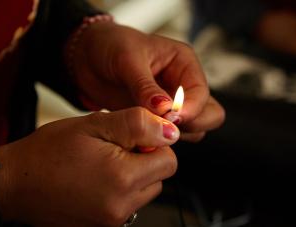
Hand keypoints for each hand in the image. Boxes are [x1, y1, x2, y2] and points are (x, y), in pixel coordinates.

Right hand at [0, 107, 178, 225]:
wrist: (14, 183)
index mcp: (122, 178)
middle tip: (113, 149)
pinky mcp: (104, 226)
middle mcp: (122, 206)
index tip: (131, 138)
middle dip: (145, 159)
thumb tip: (170, 131)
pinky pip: (129, 204)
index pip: (169, 161)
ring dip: (134, 175)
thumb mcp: (94, 124)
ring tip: (103, 164)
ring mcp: (113, 221)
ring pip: (146, 191)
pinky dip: (121, 189)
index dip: (154, 143)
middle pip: (160, 177)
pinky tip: (97, 179)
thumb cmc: (48, 152)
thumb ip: (137, 125)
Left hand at [69, 22, 224, 141]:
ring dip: (174, 134)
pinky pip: (168, 135)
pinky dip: (159, 140)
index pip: (200, 92)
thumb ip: (146, 86)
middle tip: (165, 127)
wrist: (86, 58)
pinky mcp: (156, 118)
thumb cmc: (110, 46)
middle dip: (192, 124)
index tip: (170, 118)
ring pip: (193, 128)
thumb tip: (165, 108)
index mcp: (183, 63)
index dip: (190, 108)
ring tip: (149, 130)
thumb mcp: (127, 60)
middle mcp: (182, 84)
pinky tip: (141, 136)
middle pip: (208, 113)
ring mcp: (171, 104)